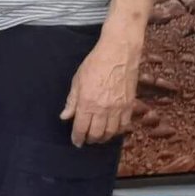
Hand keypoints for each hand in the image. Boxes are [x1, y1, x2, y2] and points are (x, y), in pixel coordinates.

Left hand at [61, 32, 140, 146]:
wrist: (119, 53)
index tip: (76, 142)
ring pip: (111, 133)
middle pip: (97, 134)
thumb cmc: (96, 63)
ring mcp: (118, 108)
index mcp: (87, 103)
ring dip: (103, 137)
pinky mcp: (129, 105)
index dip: (77, 138)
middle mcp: (103, 109)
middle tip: (86, 139)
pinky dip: (117, 131)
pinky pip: (124, 125)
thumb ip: (72, 101)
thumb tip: (65, 116)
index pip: (81, 128)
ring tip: (98, 136)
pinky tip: (112, 129)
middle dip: (90, 139)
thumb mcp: (78, 80)